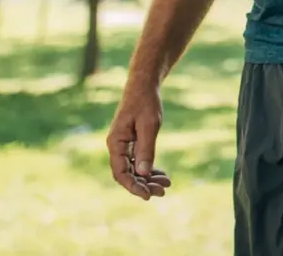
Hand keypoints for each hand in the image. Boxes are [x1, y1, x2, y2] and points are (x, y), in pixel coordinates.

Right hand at [106, 82, 172, 200]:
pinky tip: (162, 175)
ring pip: (133, 170)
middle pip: (127, 174)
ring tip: (166, 185)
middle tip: (163, 191)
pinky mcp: (132, 143)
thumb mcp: (149, 125)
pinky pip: (138, 162)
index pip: (120, 172)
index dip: (133, 186)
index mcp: (115, 142)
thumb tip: (143, 174)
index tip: (148, 196)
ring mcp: (124, 146)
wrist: (144, 86)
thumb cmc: (145, 102)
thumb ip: (145, 148)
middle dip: (144, 185)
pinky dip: (149, 169)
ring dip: (148, 179)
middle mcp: (117, 146)